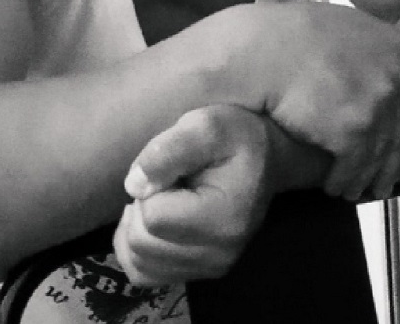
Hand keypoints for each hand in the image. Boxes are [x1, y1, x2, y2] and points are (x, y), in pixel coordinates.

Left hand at [114, 104, 276, 285]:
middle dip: (140, 207)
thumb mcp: (205, 125)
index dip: (149, 185)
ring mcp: (209, 270)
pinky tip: (150, 221)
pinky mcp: (198, 274)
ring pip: (137, 262)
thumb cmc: (235, 137)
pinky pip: (144, 273)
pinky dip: (136, 248)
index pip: (153, 216)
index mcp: (224, 218)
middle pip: (141, 243)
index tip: (172, 167)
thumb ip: (167, 151)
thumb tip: (133, 187)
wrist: (266, 158)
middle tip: (166, 181)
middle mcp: (219, 255)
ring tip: (161, 198)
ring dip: (135, 227)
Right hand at [244, 2, 399, 202]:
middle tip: (384, 186)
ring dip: (366, 179)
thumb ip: (371, 54)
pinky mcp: (354, 131)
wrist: (263, 48)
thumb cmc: (291, 34)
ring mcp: (378, 103)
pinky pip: (353, 168)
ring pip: (379, 156)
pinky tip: (333, 187)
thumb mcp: (344, 29)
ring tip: (355, 192)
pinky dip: (343, 181)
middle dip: (391, 165)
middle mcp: (396, 76)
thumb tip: (388, 82)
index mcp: (398, 48)